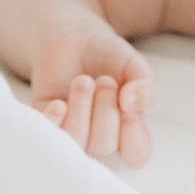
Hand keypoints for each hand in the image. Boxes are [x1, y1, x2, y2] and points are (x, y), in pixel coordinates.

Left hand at [29, 21, 154, 170]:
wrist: (75, 37)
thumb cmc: (110, 56)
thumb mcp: (134, 66)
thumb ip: (145, 87)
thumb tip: (132, 104)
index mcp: (127, 130)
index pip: (136, 155)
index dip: (133, 135)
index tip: (128, 105)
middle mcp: (101, 139)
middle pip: (105, 145)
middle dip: (105, 109)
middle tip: (103, 80)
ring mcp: (75, 134)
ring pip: (78, 141)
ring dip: (82, 108)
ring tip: (83, 81)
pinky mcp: (49, 126)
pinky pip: (50, 136)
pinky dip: (55, 120)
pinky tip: (59, 103)